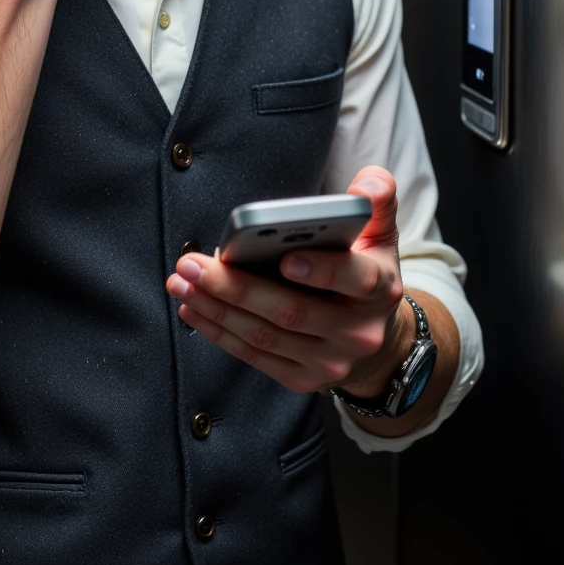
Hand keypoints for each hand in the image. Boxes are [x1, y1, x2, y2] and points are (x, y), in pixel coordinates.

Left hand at [165, 167, 408, 395]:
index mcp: (380, 289)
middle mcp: (358, 332)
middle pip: (292, 311)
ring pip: (266, 336)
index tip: (286, 257)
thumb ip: (376, 202)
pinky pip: (256, 357)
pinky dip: (220, 333)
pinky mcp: (305, 379)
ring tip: (182, 283)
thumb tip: (367, 185)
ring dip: (217, 309)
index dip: (322, 271)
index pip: (355, 279)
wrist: (376, 339)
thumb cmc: (365, 273)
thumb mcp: (380, 234)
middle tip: (194, 265)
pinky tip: (194, 309)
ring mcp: (331, 362)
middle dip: (237, 287)